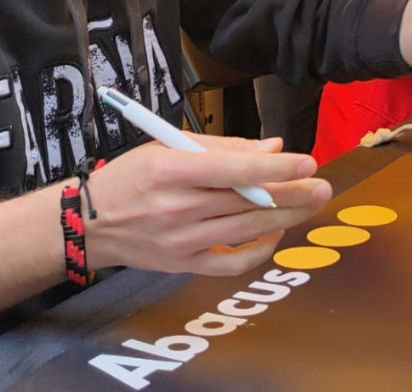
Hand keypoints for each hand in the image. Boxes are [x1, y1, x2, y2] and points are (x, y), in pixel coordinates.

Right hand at [86, 134, 329, 275]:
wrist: (89, 223)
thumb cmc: (131, 177)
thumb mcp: (167, 147)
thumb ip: (223, 148)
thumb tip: (272, 149)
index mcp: (171, 170)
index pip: (235, 170)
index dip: (276, 169)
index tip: (307, 163)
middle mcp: (178, 208)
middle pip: (248, 202)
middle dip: (292, 194)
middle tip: (322, 187)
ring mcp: (181, 241)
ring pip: (247, 230)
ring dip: (284, 218)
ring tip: (309, 204)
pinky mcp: (184, 265)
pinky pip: (232, 262)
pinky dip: (258, 250)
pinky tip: (274, 233)